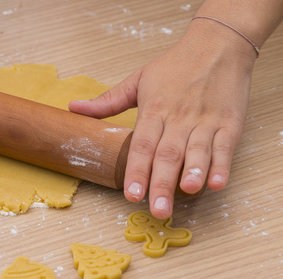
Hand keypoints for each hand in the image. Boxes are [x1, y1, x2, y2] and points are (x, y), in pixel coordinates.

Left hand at [69, 20, 256, 218]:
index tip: (131, 194)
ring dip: (193, 173)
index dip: (137, 170)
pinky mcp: (229, 123)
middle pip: (168, 154)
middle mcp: (179, 118)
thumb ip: (107, 101)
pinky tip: (216, 183)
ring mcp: (206, 121)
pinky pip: (225, 147)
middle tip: (157, 210)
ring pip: (198, 151)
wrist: (218, 45)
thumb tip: (73, 108)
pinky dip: (221, 165)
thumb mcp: (137, 79)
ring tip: (186, 192)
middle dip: (162, 183)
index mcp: (154, 110)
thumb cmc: (175, 65)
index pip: (142, 145)